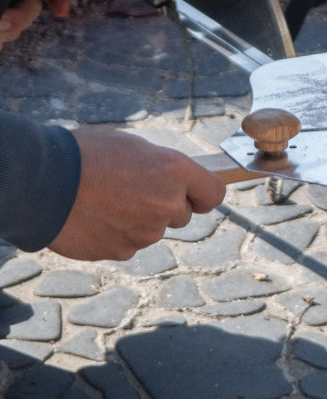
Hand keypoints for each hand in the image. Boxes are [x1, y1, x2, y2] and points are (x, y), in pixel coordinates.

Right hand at [48, 127, 226, 260]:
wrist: (41, 182)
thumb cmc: (85, 154)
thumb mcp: (133, 147)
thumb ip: (161, 167)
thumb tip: (173, 180)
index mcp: (175, 170)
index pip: (213, 194)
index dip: (202, 194)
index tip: (194, 195)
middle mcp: (167, 204)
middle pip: (181, 214)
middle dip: (164, 206)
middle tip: (133, 192)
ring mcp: (146, 231)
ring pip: (152, 230)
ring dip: (138, 221)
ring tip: (106, 201)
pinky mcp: (123, 251)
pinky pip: (128, 244)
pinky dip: (116, 235)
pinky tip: (95, 217)